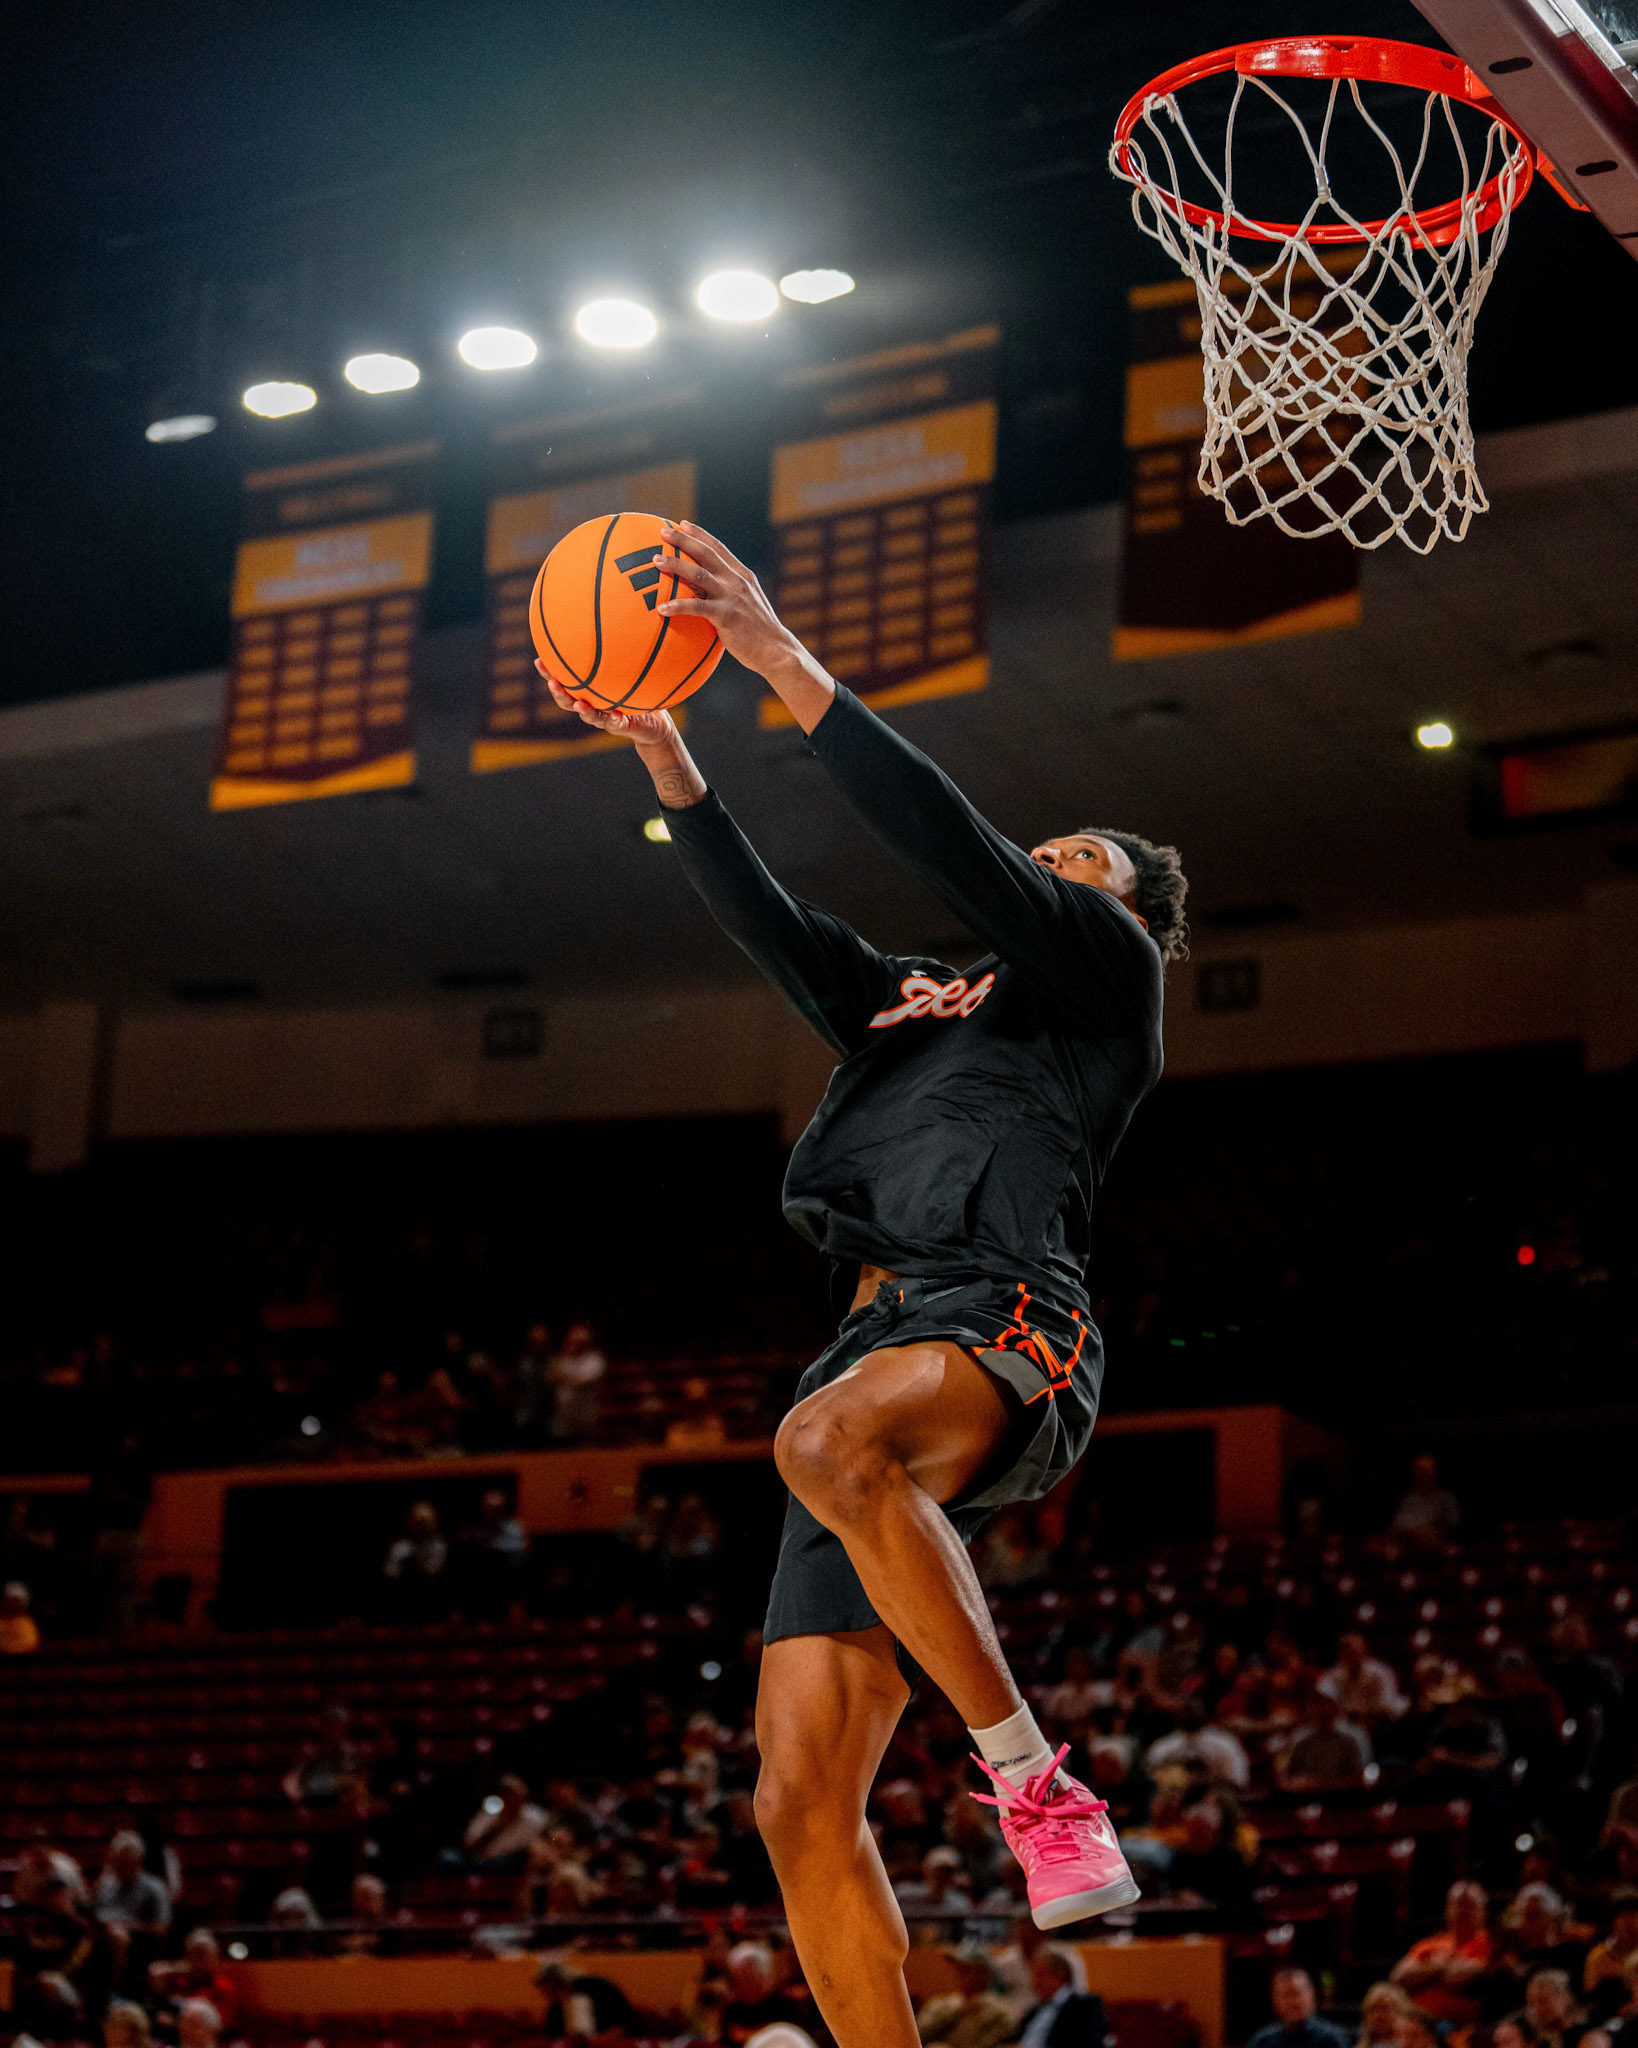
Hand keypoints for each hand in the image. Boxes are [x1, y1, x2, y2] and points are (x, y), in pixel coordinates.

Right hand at [535, 662, 675, 748]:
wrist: (655, 723)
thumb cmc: (641, 691)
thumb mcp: (633, 666)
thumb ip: (622, 649)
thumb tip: (615, 616)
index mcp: (589, 691)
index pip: (565, 681)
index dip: (550, 674)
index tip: (539, 661)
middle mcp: (593, 704)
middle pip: (569, 701)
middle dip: (559, 693)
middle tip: (552, 684)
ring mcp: (606, 718)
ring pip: (590, 716)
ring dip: (583, 711)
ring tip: (578, 705)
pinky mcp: (623, 726)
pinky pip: (617, 724)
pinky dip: (614, 720)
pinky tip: (614, 716)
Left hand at [653, 521, 805, 679]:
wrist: (776, 650)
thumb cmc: (759, 633)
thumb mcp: (748, 604)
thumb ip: (732, 594)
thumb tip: (708, 594)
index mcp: (742, 576)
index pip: (719, 548)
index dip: (700, 535)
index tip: (683, 524)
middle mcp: (737, 581)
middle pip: (706, 553)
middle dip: (683, 540)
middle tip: (663, 532)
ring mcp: (732, 597)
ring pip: (698, 574)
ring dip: (675, 565)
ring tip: (656, 561)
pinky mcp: (726, 616)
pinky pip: (697, 607)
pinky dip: (678, 606)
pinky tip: (661, 608)